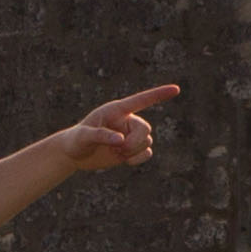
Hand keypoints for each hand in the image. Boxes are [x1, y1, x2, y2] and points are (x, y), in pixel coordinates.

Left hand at [59, 84, 178, 171]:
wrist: (74, 154)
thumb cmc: (76, 140)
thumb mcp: (83, 136)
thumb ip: (100, 135)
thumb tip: (120, 140)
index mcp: (116, 110)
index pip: (141, 100)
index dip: (158, 95)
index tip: (176, 89)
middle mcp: (126, 120)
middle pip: (146, 129)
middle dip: (135, 142)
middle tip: (118, 148)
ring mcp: (130, 135)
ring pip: (147, 141)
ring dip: (133, 151)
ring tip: (115, 153)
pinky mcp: (131, 149)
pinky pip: (147, 153)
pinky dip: (139, 159)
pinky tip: (126, 161)